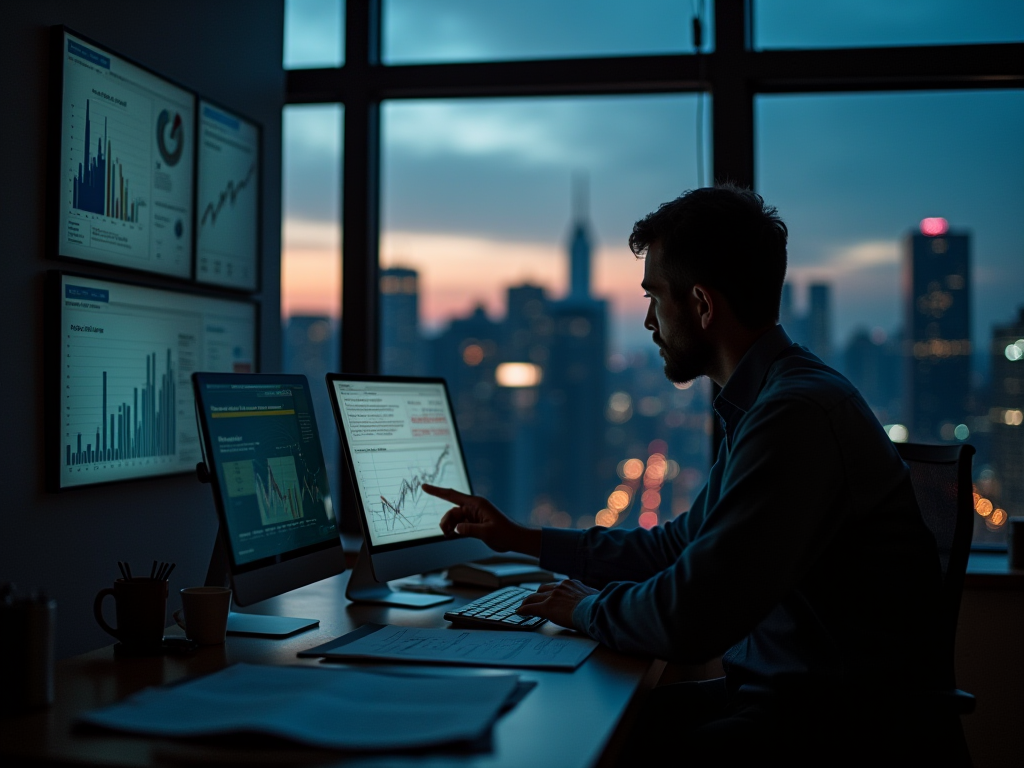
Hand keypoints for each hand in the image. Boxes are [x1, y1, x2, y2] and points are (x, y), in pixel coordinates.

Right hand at [423, 484, 540, 556]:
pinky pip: (459, 525)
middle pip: (452, 511)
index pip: (451, 495)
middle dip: (446, 521)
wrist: (514, 539)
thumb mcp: (486, 532)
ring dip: (449, 527)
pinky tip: (451, 536)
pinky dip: (454, 531)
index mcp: (476, 504)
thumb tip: (455, 529)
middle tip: (445, 533)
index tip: (424, 487)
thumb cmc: (504, 533)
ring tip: (449, 536)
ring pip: (454, 519)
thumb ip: (469, 530)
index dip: (436, 491)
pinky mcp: (474, 524)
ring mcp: (473, 516)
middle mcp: (473, 508)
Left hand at [516, 579, 598, 629]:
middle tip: (533, 600)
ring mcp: (553, 596)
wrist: (595, 609)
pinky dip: (524, 609)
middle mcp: (561, 586)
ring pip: (534, 597)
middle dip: (537, 595)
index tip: (548, 595)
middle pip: (543, 589)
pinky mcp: (547, 607)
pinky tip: (519, 612)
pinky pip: (531, 607)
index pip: (556, 586)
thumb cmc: (599, 606)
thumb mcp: (594, 596)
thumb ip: (588, 596)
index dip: (550, 591)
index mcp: (572, 584)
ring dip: (528, 601)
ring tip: (523, 606)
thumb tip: (594, 599)